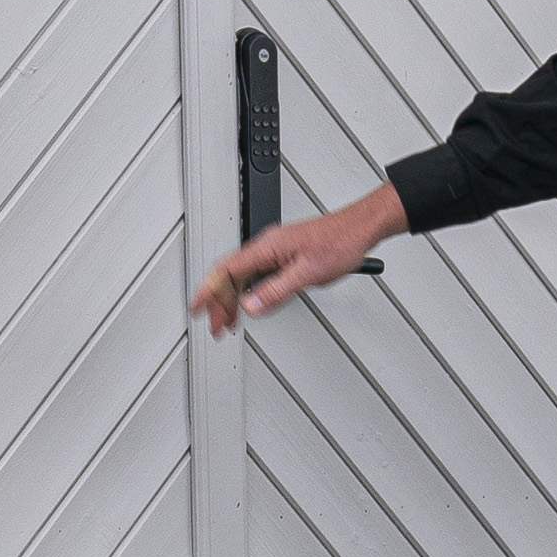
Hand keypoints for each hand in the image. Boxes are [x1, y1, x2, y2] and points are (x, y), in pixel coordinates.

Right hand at [195, 181, 404, 332]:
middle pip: (230, 277)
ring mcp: (273, 251)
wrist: (359, 229)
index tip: (198, 307)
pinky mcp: (282, 256)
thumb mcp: (308, 273)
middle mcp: (266, 247)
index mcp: (266, 247)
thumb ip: (276, 291)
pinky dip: (248, 294)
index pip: (226, 270)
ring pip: (241, 277)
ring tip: (228, 324)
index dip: (209, 291)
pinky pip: (255, 276)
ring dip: (232, 301)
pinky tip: (249, 307)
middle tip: (217, 327)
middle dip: (219, 303)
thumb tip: (250, 306)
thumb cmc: (340, 242)